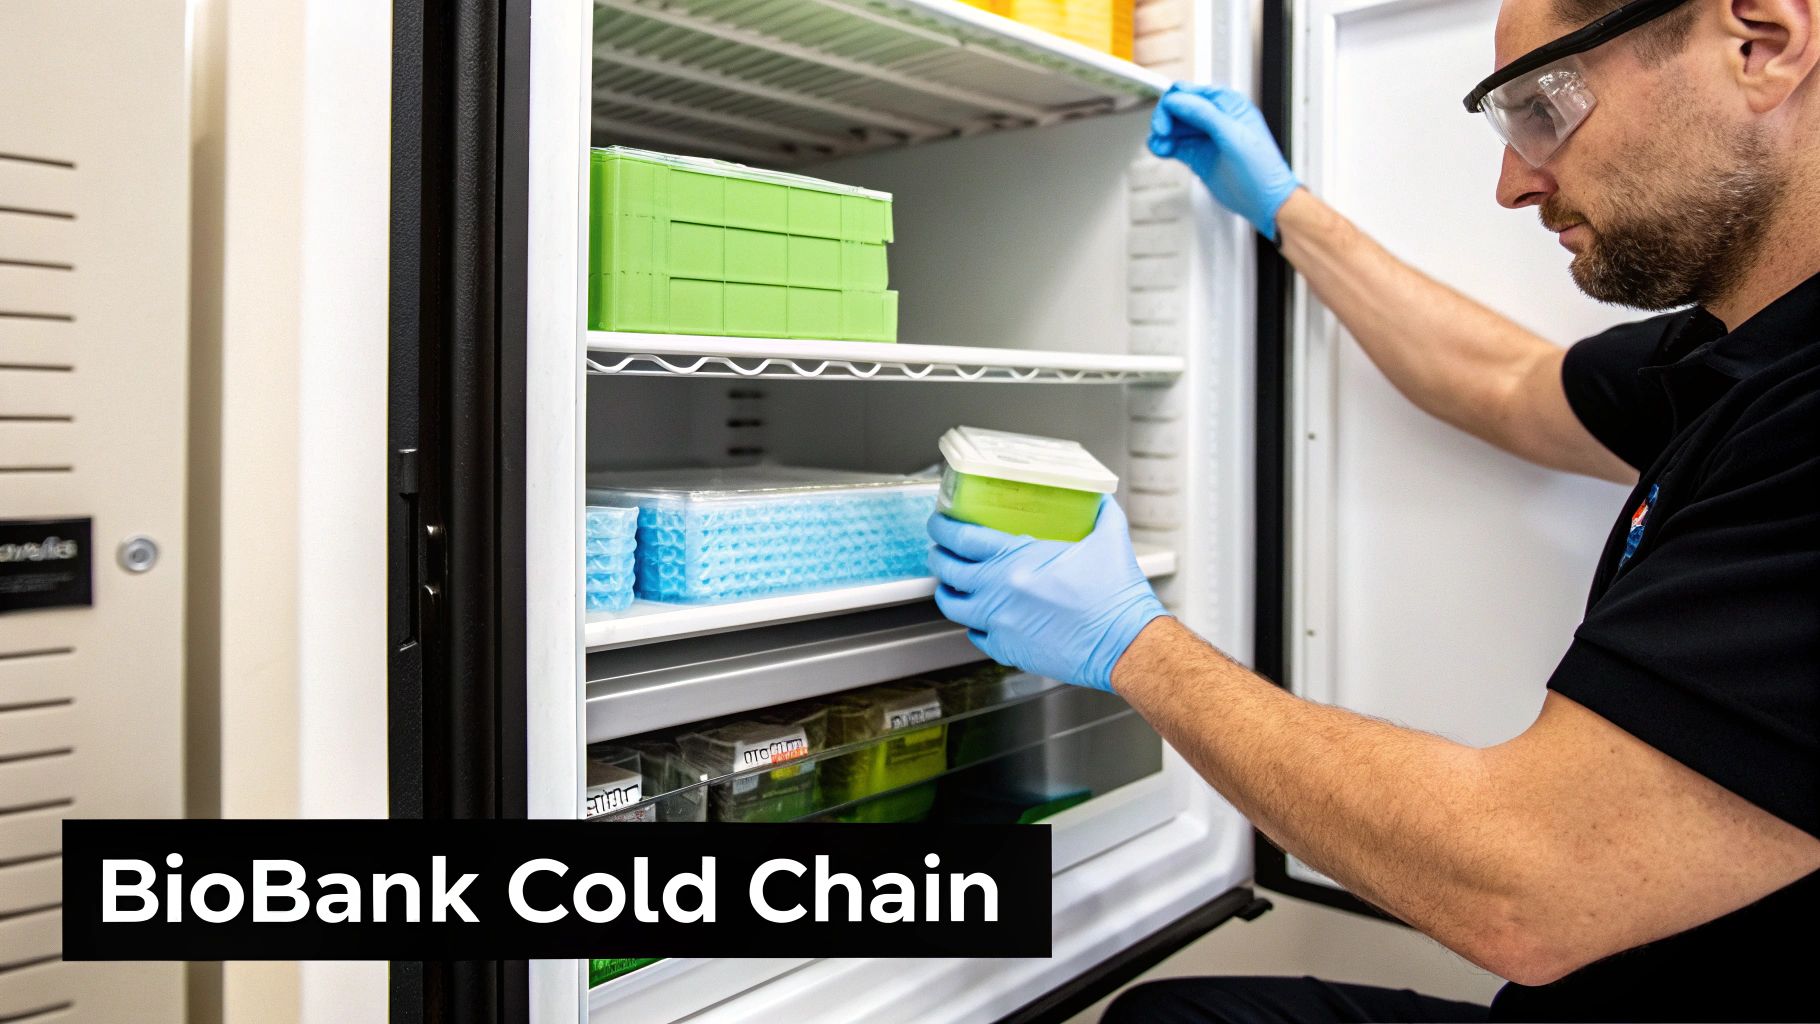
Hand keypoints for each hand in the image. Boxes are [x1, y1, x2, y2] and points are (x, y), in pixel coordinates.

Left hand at [926, 497, 1168, 691]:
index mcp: (1016, 559)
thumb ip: (1101, 514)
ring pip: (953, 606)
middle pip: (948, 570)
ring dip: (948, 591)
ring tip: (951, 585)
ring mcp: (999, 623)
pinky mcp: (1008, 650)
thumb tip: (1100, 500)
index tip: (939, 523)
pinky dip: (973, 624)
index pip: (962, 538)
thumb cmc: (1116, 597)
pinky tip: (980, 618)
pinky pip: (975, 636)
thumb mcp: (1109, 540)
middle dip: (938, 557)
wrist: (1124, 644)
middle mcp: (998, 591)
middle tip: (939, 551)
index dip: (943, 528)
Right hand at [1148, 82, 1298, 241]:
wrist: (1264, 201)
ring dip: (1161, 134)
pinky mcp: (1196, 155)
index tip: (1165, 123)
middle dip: (1164, 119)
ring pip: (1172, 126)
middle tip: (1161, 135)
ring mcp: (1204, 137)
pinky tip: (1162, 151)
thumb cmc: (1261, 169)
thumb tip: (1177, 101)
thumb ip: (1203, 114)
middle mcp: (1213, 117)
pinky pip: (1173, 144)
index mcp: (1226, 104)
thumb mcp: (1232, 135)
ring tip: (1161, 147)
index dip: (1172, 104)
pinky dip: (1162, 146)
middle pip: (1176, 107)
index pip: (1188, 92)